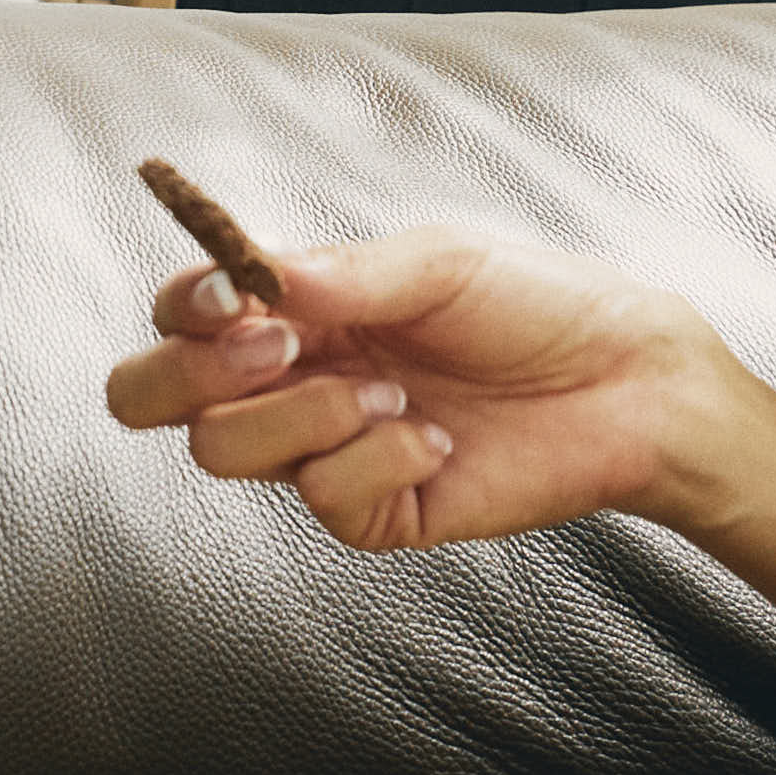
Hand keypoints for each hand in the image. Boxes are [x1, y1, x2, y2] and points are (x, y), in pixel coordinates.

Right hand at [101, 225, 733, 552]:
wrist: (625, 381)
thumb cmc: (532, 303)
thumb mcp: (437, 264)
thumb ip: (341, 273)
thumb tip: (252, 280)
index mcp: (294, 307)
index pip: (177, 316)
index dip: (181, 311)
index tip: (235, 297)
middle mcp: (291, 377)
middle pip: (150, 400)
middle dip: (184, 377)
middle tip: (276, 349)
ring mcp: (323, 448)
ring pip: (222, 451)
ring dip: (300, 414)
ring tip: (391, 393)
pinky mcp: (370, 510)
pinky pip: (321, 497)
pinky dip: (376, 460)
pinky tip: (436, 440)